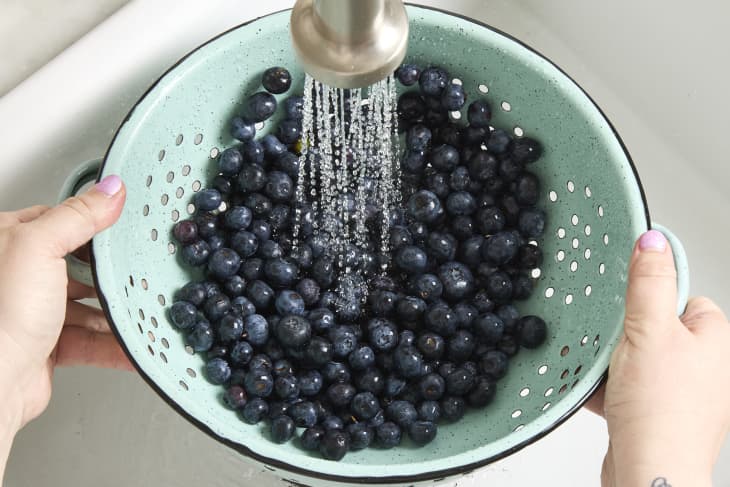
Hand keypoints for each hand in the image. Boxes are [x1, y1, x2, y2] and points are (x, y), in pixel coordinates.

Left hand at [0, 175, 131, 436]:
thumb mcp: (37, 248)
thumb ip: (78, 215)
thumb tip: (110, 189)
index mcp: (7, 242)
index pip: (59, 221)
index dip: (94, 224)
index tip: (125, 228)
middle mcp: (17, 277)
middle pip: (79, 265)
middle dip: (110, 274)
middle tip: (137, 272)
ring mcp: (31, 313)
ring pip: (86, 306)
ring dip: (115, 313)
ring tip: (141, 310)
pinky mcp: (44, 347)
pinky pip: (89, 341)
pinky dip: (113, 345)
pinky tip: (132, 345)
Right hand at [585, 230, 729, 486]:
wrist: (649, 472)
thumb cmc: (661, 411)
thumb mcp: (649, 331)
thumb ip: (649, 283)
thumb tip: (654, 241)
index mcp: (716, 342)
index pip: (687, 299)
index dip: (655, 300)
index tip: (632, 305)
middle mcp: (706, 369)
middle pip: (656, 331)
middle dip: (627, 337)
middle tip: (616, 344)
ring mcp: (683, 395)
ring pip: (638, 361)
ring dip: (613, 364)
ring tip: (606, 373)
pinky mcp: (658, 416)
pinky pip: (628, 389)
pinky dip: (610, 390)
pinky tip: (599, 394)